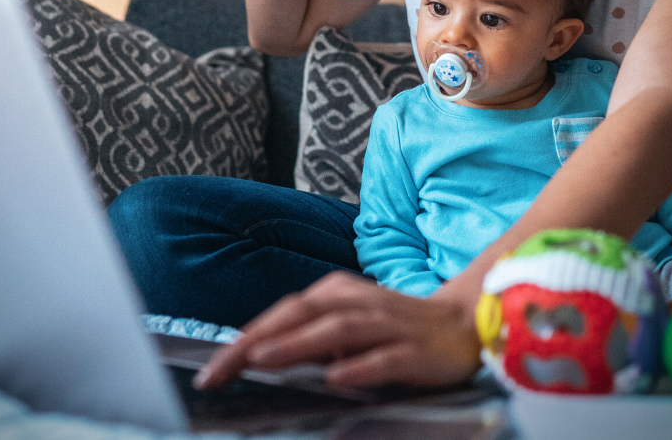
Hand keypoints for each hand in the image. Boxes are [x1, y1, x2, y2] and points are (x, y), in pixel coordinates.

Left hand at [193, 271, 481, 391]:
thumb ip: (308, 336)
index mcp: (335, 293)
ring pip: (335, 330)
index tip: (211, 368)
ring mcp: (385, 324)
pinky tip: (336, 378)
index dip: (245, 337)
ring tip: (261, 360)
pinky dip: (359, 366)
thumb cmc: (392, 327)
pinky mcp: (413, 350)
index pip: (282, 313)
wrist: (461, 324)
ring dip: (297, 344)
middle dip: (256, 341)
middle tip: (218, 370)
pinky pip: (383, 358)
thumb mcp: (345, 324)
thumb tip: (258, 356)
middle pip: (299, 315)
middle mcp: (356, 302)